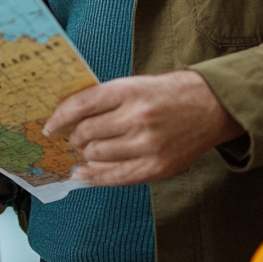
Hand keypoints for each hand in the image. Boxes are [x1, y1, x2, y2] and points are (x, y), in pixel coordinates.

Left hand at [44, 70, 243, 186]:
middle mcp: (137, 117)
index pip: (81, 105)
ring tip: (87, 151)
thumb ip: (105, 100)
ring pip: (97, 156)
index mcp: (129, 90)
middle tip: (74, 139)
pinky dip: (94, 177)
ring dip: (86, 155)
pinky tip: (84, 174)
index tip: (50, 126)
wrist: (213, 106)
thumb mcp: (136, 84)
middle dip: (75, 138)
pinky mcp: (157, 167)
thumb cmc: (169, 93)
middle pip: (86, 133)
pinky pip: (115, 177)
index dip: (59, 117)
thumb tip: (68, 120)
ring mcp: (148, 145)